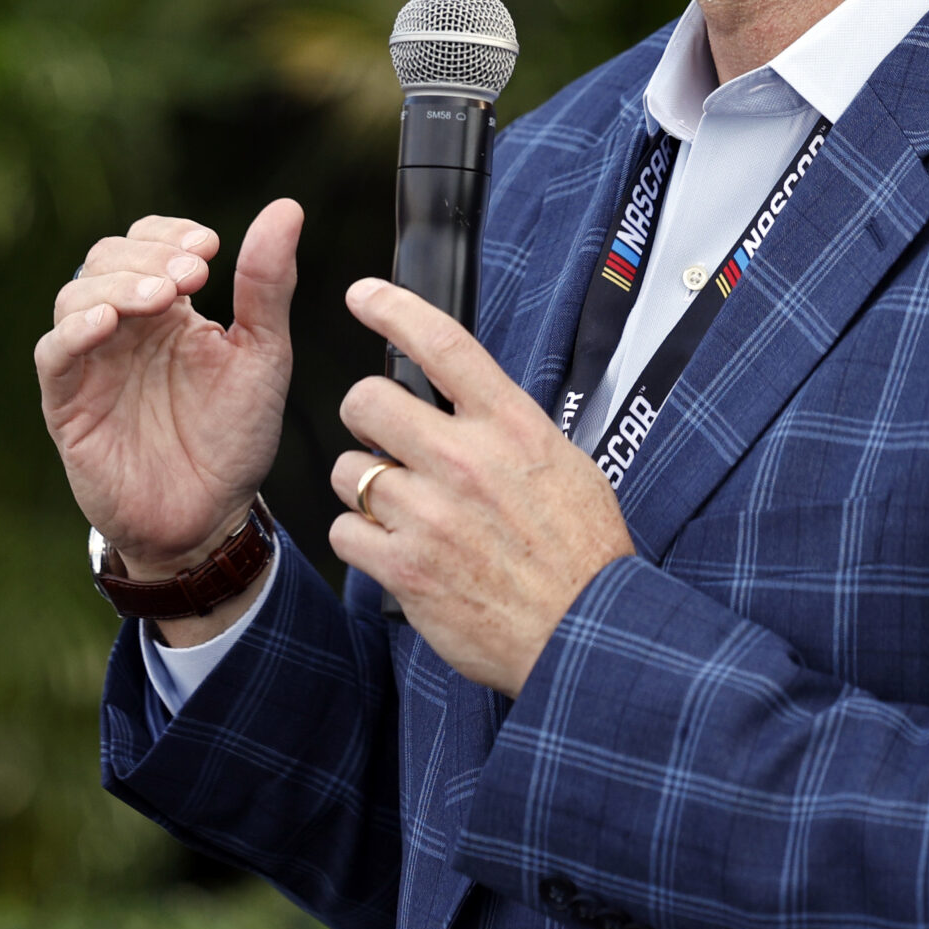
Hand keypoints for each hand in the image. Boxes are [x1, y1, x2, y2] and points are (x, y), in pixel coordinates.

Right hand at [36, 202, 302, 587]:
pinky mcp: (67, 402)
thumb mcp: (262, 355)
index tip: (209, 248)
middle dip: (148, 256)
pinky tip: (108, 322)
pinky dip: (75, 329)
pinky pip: (54, 353)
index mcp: (169, 308)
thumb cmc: (234, 438)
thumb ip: (267, 285)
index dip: (169, 233)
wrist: (209, 518)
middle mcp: (124, 326)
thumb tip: (287, 207)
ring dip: (118, 284)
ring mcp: (92, 362)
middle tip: (193, 276)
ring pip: (76, 295)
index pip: (148, 241)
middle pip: (107, 258)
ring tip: (163, 296)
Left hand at [330, 278, 636, 696]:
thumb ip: (510, 428)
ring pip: (347, 470)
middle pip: (368, 399)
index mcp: (511, 427)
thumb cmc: (581, 554)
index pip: (443, 344)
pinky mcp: (405, 566)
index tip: (364, 295)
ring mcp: (430, 514)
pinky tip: (392, 548)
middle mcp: (466, 461)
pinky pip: (345, 531)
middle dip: (364, 415)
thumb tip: (473, 401)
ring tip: (399, 508)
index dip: (394, 308)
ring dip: (361, 486)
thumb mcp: (564, 464)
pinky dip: (360, 539)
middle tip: (381, 437)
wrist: (584, 633)